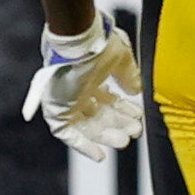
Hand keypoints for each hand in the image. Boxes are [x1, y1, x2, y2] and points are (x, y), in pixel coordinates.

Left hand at [22, 14, 143, 159]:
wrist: (78, 39)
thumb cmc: (98, 43)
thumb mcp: (121, 60)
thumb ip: (129, 76)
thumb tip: (136, 91)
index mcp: (92, 75)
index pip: (107, 99)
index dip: (123, 110)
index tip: (137, 117)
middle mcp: (78, 88)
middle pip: (98, 114)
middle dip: (117, 124)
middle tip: (134, 131)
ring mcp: (66, 99)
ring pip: (86, 125)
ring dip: (105, 136)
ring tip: (124, 141)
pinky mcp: (56, 108)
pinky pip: (66, 133)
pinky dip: (82, 145)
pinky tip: (99, 154)